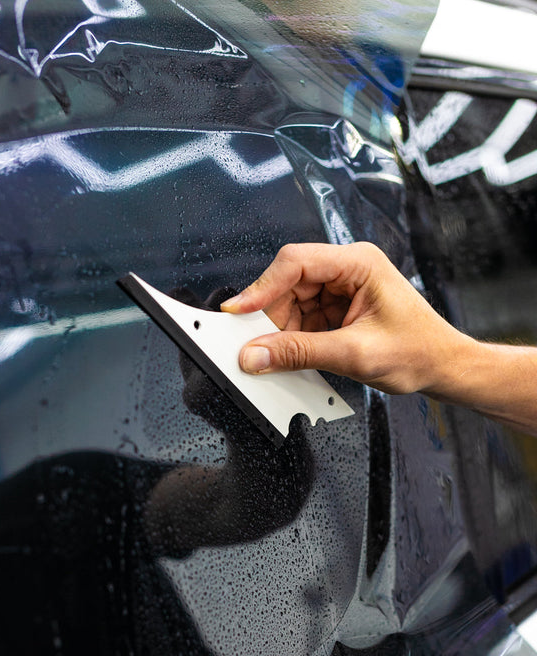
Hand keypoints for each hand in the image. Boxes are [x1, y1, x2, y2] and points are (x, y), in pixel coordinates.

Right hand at [221, 242, 469, 395]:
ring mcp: (341, 289)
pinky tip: (297, 355)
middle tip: (256, 346)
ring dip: (281, 331)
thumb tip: (255, 355)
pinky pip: (301, 318)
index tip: (237, 312)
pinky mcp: (337, 309)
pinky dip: (293, 339)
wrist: (443, 367)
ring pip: (290, 303)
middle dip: (270, 317)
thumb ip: (300, 353)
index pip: (295, 262)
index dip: (260, 287)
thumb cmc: (418, 351)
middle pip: (287, 283)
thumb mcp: (354, 355)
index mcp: (358, 263)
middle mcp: (347, 269)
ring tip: (285, 357)